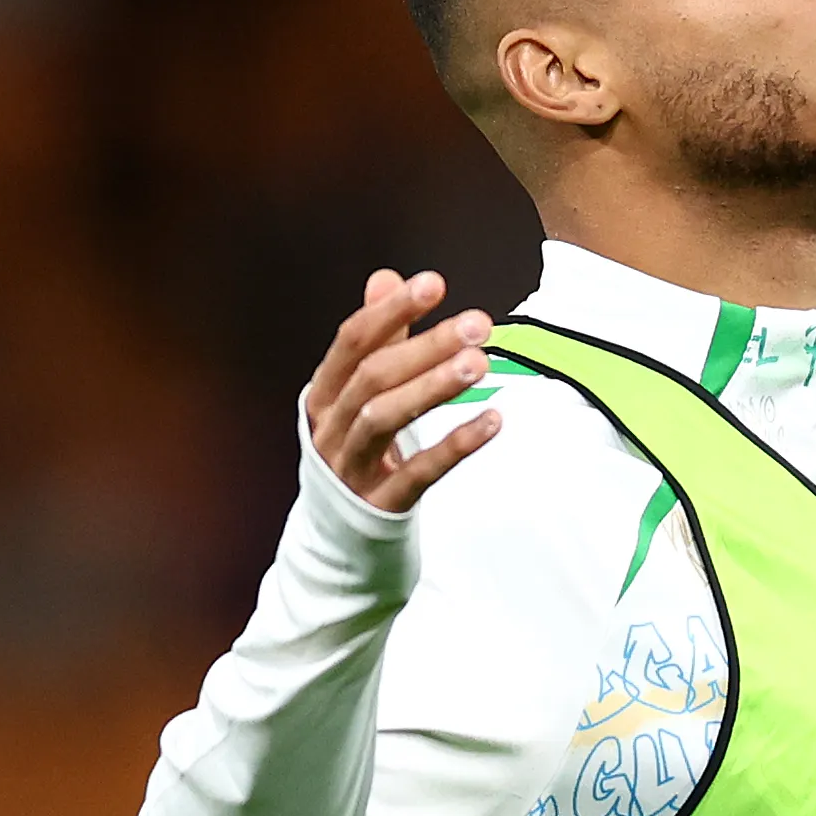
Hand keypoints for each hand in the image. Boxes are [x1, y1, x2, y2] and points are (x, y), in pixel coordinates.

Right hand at [306, 269, 502, 511]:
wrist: (339, 537)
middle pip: (373, 377)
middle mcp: (330, 427)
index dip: (391, 311)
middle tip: (478, 324)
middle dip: (426, 346)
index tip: (434, 283)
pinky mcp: (380, 504)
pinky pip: (418, 473)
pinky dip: (455, 445)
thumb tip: (385, 278)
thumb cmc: (356, 451)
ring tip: (480, 363)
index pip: (352, 342)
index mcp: (324, 394)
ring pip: (385, 419)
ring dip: (434, 387)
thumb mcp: (358, 395)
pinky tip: (492, 421)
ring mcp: (351, 468)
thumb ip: (377, 339)